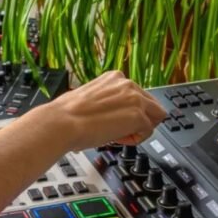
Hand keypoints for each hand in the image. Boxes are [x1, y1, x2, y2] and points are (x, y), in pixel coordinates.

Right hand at [33, 71, 166, 151]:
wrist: (62, 123)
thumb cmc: (67, 114)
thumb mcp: (90, 97)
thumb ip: (107, 100)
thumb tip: (110, 111)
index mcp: (114, 77)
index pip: (137, 95)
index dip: (128, 111)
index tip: (116, 120)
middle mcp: (127, 83)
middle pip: (152, 104)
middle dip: (140, 120)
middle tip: (121, 130)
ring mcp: (135, 98)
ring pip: (156, 117)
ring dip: (140, 129)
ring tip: (119, 135)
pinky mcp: (138, 115)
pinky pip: (148, 132)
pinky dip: (136, 139)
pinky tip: (117, 139)